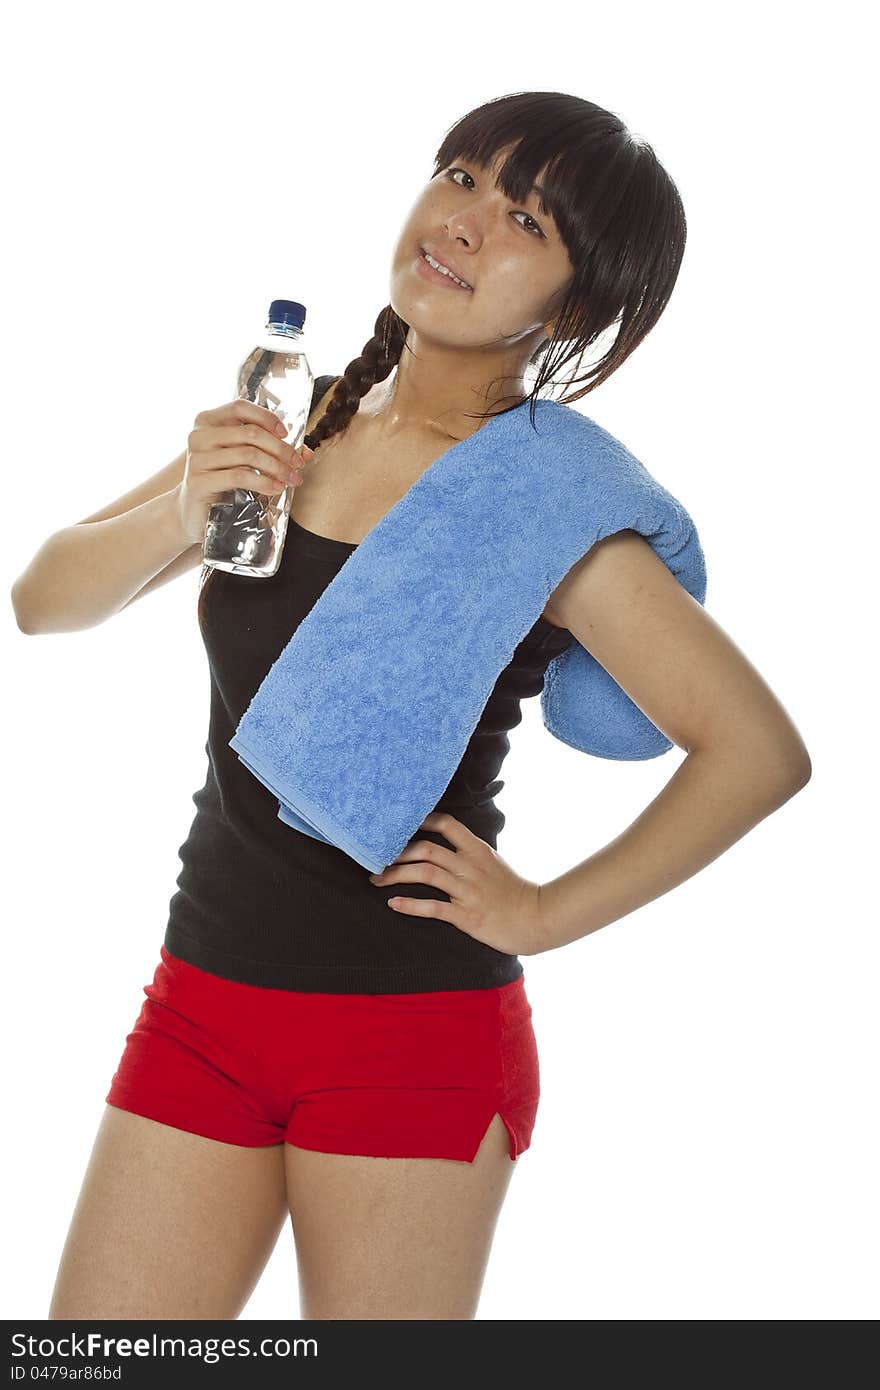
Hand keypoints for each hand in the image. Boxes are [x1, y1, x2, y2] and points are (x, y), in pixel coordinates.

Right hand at [177, 398, 315, 544]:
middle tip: (298, 464)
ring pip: (247, 455)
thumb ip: (270, 450)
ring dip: (277, 467)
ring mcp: (196, 459)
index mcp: (208, 421)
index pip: (240, 407)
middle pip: (249, 433)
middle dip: (280, 449)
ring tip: (292, 479)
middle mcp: (199, 435)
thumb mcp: (244, 460)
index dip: (266, 417)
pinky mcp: (198, 482)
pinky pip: (238, 476)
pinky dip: (263, 482)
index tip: (286, 434)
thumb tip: (306, 452)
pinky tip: (276, 488)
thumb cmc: (222, 482)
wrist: (193, 512)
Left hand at [368, 811, 548, 955]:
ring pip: (425, 874)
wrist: (534, 918)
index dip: (422, 822)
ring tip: (377, 880)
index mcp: (477, 850)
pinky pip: (433, 907)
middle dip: (397, 853)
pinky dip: (410, 905)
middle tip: (377, 859)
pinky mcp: (466, 915)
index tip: (400, 826)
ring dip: (396, 875)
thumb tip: (445, 844)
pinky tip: (393, 904)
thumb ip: (470, 852)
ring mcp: (468, 890)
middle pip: (427, 849)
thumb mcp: (493, 862)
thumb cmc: (512, 891)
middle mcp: (470, 866)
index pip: (447, 825)